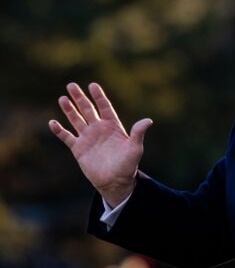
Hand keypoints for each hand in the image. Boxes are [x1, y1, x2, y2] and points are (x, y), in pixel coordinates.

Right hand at [49, 82, 152, 207]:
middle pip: (88, 110)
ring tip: (62, 98)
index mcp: (113, 127)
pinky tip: (53, 122)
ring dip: (69, 110)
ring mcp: (88, 138)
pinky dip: (59, 130)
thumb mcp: (135, 148)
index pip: (105, 107)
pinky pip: (67, 137)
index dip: (99, 96)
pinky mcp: (79, 149)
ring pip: (76, 120)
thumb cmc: (128, 165)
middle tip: (71, 85)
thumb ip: (138, 133)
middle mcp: (99, 129)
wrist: (115, 182)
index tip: (92, 85)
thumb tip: (148, 121)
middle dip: (80, 98)